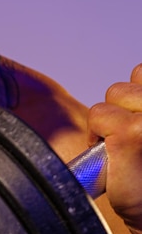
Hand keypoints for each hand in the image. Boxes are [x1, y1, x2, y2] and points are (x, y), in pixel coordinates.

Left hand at [88, 64, 141, 233]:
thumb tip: (133, 79)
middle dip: (119, 107)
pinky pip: (99, 116)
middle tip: (130, 137)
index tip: (136, 117)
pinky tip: (114, 154)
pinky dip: (97, 133)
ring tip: (124, 145)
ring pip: (112, 96)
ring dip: (109, 119)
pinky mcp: (134, 134)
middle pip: (125, 85)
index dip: (135, 93)